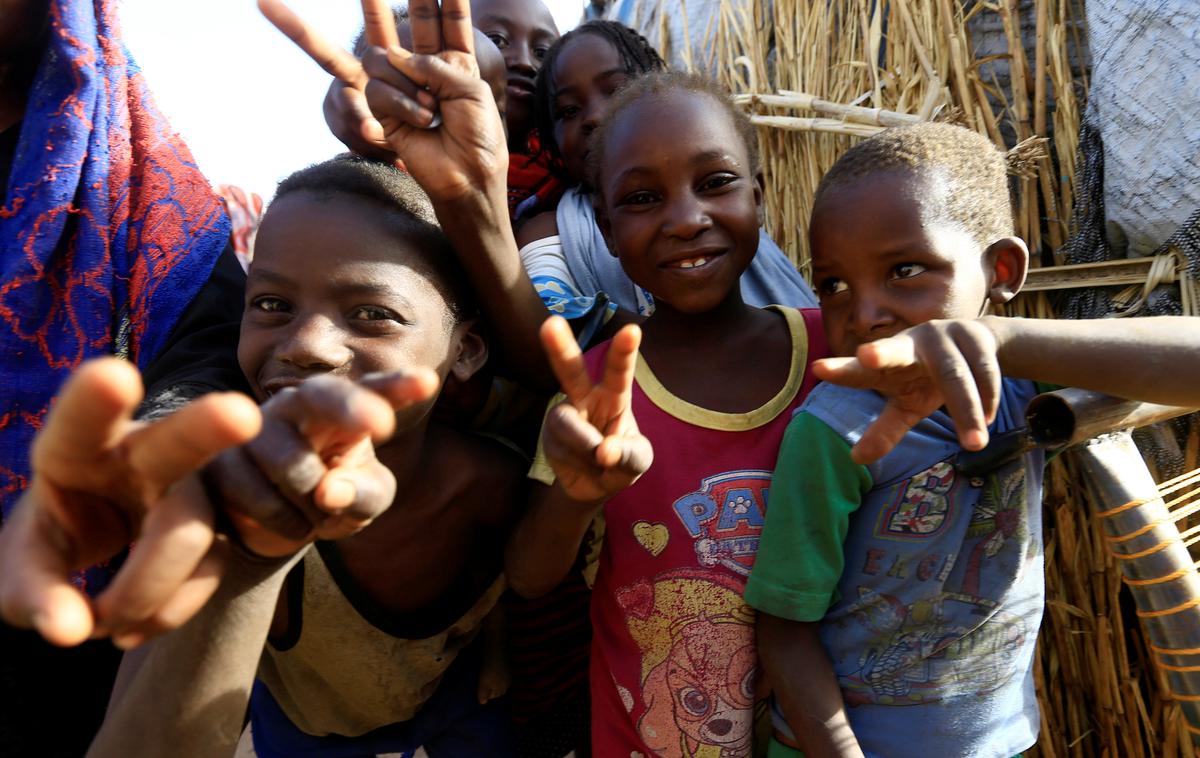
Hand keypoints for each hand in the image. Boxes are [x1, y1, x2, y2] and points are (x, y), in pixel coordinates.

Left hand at [0, 358, 261, 647]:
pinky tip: (132, 626)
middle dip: (208, 425)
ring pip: (190, 531)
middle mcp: (143, 454)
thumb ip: (36, 594)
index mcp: (76, 447)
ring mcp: (190, 487)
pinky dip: (167, 611)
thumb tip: (73, 632)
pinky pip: (208, 571)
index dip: (96, 396)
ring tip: (103, 626)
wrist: (94, 555)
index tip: (113, 374)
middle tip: (239, 414)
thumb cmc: (53, 541)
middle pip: (178, 439)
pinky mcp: (220, 527)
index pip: (80, 418)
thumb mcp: (22, 568)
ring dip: (147, 592)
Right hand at [204, 370, 439, 558]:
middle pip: (323, 395)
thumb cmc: (327, 499)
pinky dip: (284, 522)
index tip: (428, 383)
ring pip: (293, 465)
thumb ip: (363, 494)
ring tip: (317, 514)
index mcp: (342, 409)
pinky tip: (289, 523)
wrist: (266, 526)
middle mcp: (297, 405)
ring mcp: (254, 428)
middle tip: (380, 426)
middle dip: (353, 406)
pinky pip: (259, 496)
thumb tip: (329, 492)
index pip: (373, 390)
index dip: (397, 385)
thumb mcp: (363, 501)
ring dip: (313, 506)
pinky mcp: (221, 461)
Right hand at [260, 0, 506, 202]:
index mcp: (457, 62)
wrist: (468, 174)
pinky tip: (421, 122)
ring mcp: (405, 86)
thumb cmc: (478, 135)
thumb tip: (398, 57)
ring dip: (410, 83)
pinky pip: (380, 88)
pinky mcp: (385, 109)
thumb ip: (437, 64)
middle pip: (417, 22)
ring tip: (431, 111)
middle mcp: (429, 69)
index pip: (451, 21)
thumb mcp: (470, 90)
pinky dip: (402, 103)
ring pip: (384, 57)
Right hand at [539, 316, 652, 503]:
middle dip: (560, 348)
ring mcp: (564, 416)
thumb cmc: (622, 463)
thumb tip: (603, 451)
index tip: (632, 330)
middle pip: (572, 371)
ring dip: (586, 445)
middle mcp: (586, 398)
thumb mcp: (638, 460)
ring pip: (567, 423)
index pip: (619, 371)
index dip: (624, 351)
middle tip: (551, 324)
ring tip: (600, 462)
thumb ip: (628, 455)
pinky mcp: (549, 436)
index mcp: (615, 396)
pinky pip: (562, 448)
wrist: (594, 488)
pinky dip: (579, 464)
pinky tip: (586, 467)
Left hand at [813, 319, 1001, 463]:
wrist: (980, 345)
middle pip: (897, 352)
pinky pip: (984, 374)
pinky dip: (988, 401)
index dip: (841, 370)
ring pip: (954, 377)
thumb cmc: (928, 379)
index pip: (859, 371)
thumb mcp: (907, 406)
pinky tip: (989, 420)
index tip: (818, 369)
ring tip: (974, 444)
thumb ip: (885, 430)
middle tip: (867, 357)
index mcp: (886, 363)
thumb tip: (855, 459)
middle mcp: (909, 344)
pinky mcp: (976, 336)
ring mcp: (943, 336)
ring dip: (967, 410)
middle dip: (882, 354)